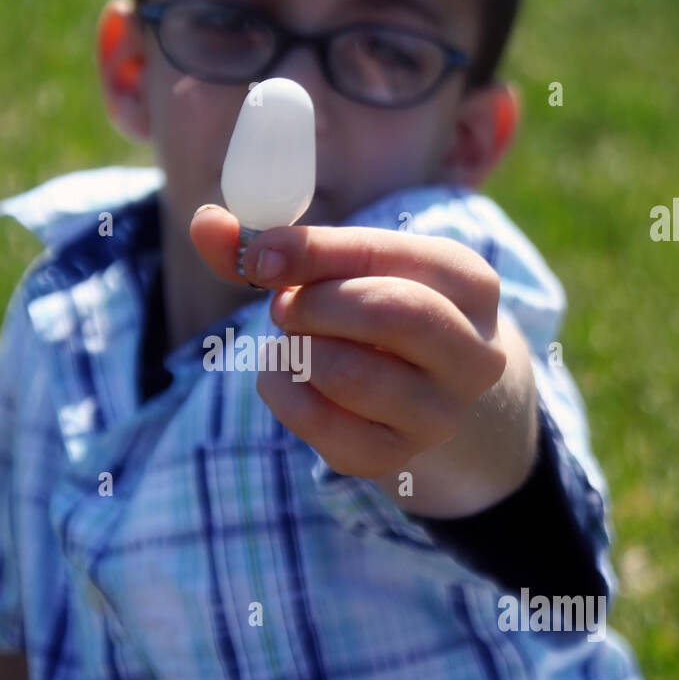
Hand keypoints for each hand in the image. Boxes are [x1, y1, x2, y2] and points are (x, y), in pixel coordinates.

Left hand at [189, 204, 506, 481]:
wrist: (418, 390)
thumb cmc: (371, 307)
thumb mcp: (343, 267)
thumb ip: (275, 246)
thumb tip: (205, 223)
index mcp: (469, 284)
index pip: (387, 256)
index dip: (312, 252)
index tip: (258, 257)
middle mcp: (473, 353)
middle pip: (388, 313)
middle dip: (315, 304)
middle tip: (284, 307)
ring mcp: (439, 414)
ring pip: (349, 373)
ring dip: (297, 349)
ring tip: (295, 341)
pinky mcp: (394, 456)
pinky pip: (320, 423)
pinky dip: (283, 393)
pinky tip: (289, 377)